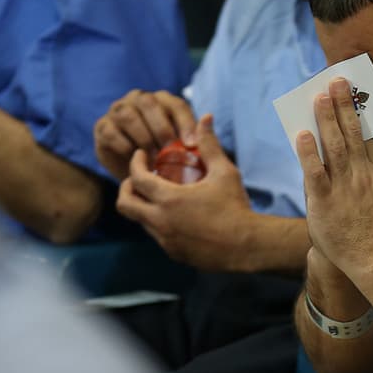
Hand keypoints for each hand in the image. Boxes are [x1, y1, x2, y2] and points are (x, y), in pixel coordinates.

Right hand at [94, 89, 197, 179]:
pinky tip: (136, 161)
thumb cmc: (165, 160)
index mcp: (163, 101)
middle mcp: (139, 99)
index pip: (176, 105)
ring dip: (143, 138)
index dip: (185, 123)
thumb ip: (197, 137)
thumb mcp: (183, 150)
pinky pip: (112, 132)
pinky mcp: (102, 127)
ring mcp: (118, 110)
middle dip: (161, 129)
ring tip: (153, 160)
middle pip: (149, 104)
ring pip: (128, 115)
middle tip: (170, 152)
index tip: (191, 145)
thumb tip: (209, 117)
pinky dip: (125, 147)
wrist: (136, 175)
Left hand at [116, 113, 251, 270]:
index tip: (141, 155)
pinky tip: (177, 215)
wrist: (248, 247)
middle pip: (124, 204)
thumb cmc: (236, 207)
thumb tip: (205, 118)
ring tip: (161, 195)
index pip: (136, 178)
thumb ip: (209, 145)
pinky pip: (157, 236)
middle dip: (127, 188)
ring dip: (144, 206)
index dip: (134, 163)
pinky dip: (159, 223)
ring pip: (140, 221)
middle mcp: (161, 222)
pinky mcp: (174, 253)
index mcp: (169, 199)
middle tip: (140, 178)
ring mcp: (166, 241)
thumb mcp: (224, 172)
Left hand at [297, 78, 372, 277]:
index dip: (361, 109)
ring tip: (318, 96)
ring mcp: (343, 187)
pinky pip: (314, 173)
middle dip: (343, 104)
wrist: (370, 259)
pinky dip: (308, 153)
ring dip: (325, 119)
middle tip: (335, 80)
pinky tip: (301, 134)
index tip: (355, 89)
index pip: (369, 134)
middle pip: (351, 133)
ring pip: (333, 146)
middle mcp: (362, 175)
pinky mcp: (324, 201)